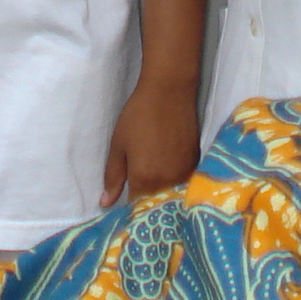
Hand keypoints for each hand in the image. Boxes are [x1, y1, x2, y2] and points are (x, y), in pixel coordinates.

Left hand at [101, 78, 198, 205]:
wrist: (169, 92)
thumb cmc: (138, 116)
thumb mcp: (118, 146)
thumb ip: (113, 177)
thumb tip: (105, 203)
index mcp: (144, 179)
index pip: (136, 207)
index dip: (130, 207)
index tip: (126, 202)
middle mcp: (167, 182)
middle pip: (155, 203)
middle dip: (146, 201)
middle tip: (139, 190)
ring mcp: (184, 174)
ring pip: (171, 195)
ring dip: (162, 193)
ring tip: (154, 180)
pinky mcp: (195, 163)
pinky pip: (183, 182)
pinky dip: (175, 182)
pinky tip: (168, 170)